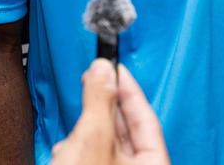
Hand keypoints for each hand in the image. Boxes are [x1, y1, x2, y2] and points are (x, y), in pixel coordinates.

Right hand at [50, 60, 169, 164]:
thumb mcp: (92, 138)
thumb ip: (99, 101)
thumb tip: (102, 70)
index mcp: (154, 164)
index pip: (147, 117)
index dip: (129, 89)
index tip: (115, 68)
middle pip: (127, 129)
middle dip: (106, 106)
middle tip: (95, 79)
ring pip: (108, 143)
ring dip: (89, 127)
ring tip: (79, 116)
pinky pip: (94, 155)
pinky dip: (81, 145)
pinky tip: (68, 144)